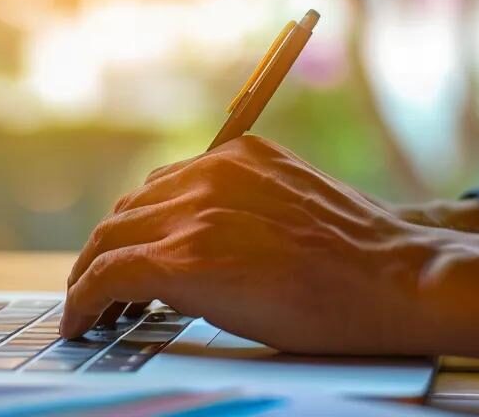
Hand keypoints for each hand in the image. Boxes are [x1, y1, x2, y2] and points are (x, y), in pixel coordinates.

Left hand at [61, 136, 478, 365]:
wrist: (396, 278)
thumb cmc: (359, 254)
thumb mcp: (295, 203)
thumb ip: (245, 204)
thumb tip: (207, 235)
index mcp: (237, 156)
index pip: (161, 188)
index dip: (136, 226)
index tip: (126, 253)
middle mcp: (210, 174)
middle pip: (128, 211)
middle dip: (109, 250)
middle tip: (98, 288)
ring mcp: (196, 214)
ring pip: (111, 239)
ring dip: (92, 274)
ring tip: (89, 308)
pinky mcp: (186, 259)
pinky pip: (110, 274)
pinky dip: (85, 298)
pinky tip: (82, 322)